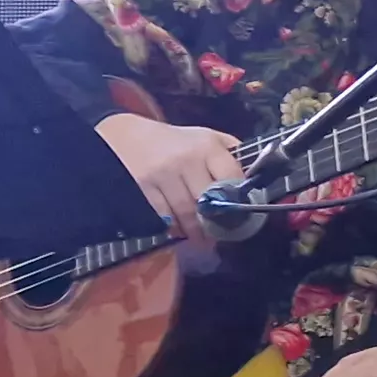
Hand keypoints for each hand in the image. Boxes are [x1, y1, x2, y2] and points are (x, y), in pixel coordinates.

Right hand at [96, 112, 244, 238]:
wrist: (124, 136)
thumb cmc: (173, 140)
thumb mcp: (204, 136)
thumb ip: (228, 153)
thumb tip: (252, 177)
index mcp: (207, 146)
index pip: (232, 176)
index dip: (238, 198)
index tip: (241, 213)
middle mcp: (187, 160)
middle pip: (209, 200)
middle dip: (216, 222)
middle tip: (222, 236)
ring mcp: (163, 174)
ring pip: (187, 212)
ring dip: (197, 231)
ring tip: (203, 241)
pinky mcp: (143, 187)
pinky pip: (164, 215)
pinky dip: (174, 227)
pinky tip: (180, 232)